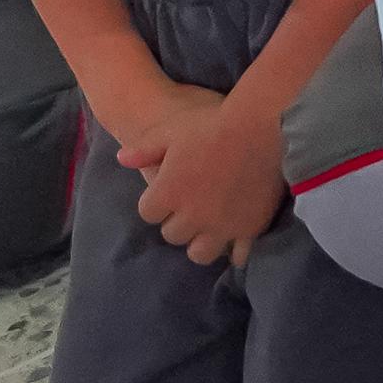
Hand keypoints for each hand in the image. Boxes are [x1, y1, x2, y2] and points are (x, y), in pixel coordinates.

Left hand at [118, 84, 284, 266]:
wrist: (260, 128)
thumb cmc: (211, 125)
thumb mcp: (170, 131)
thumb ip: (145, 149)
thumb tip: (122, 159)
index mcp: (168, 193)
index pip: (148, 213)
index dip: (156, 202)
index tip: (168, 190)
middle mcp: (192, 217)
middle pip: (172, 235)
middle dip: (177, 221)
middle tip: (190, 203)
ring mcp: (221, 227)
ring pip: (200, 253)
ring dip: (201, 240)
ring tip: (209, 224)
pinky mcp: (250, 231)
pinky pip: (238, 257)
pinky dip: (234, 250)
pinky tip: (235, 234)